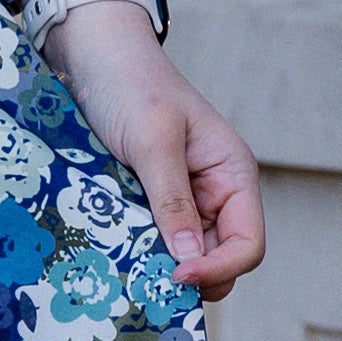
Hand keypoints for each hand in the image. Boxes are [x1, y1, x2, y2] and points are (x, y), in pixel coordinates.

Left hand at [40, 1, 266, 297]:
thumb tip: (189, 260)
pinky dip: (138, 254)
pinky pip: (151, 243)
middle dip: (188, 275)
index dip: (218, 269)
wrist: (94, 57)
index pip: (247, 245)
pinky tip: (116, 256)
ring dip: (159, 268)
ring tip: (127, 270)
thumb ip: (172, 200)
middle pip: (217, 261)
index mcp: (233, 176)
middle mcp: (214, 195)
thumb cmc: (132, 85)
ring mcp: (181, 202)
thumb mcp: (154, 140)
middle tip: (146, 283)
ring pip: (182, 258)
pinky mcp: (147, 204)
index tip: (175, 276)